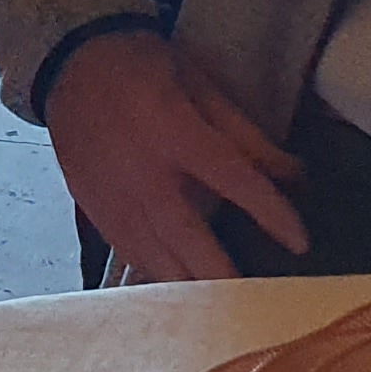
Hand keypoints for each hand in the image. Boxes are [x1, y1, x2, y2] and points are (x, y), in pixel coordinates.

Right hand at [44, 31, 306, 283]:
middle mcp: (143, 176)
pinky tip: (184, 286)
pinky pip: (132, 256)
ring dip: (194, 286)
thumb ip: (245, 134)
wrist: (69, 65)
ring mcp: (114, 200)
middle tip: (260, 301)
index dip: (272, 213)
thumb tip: (294, 175)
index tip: (301, 243)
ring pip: (157, 261)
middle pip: (190, 241)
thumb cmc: (141, 67)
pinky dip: (161, 274)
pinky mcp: (96, 212)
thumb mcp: (199, 83)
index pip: (234, 181)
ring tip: (226, 306)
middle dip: (227, 276)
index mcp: (174, 133)